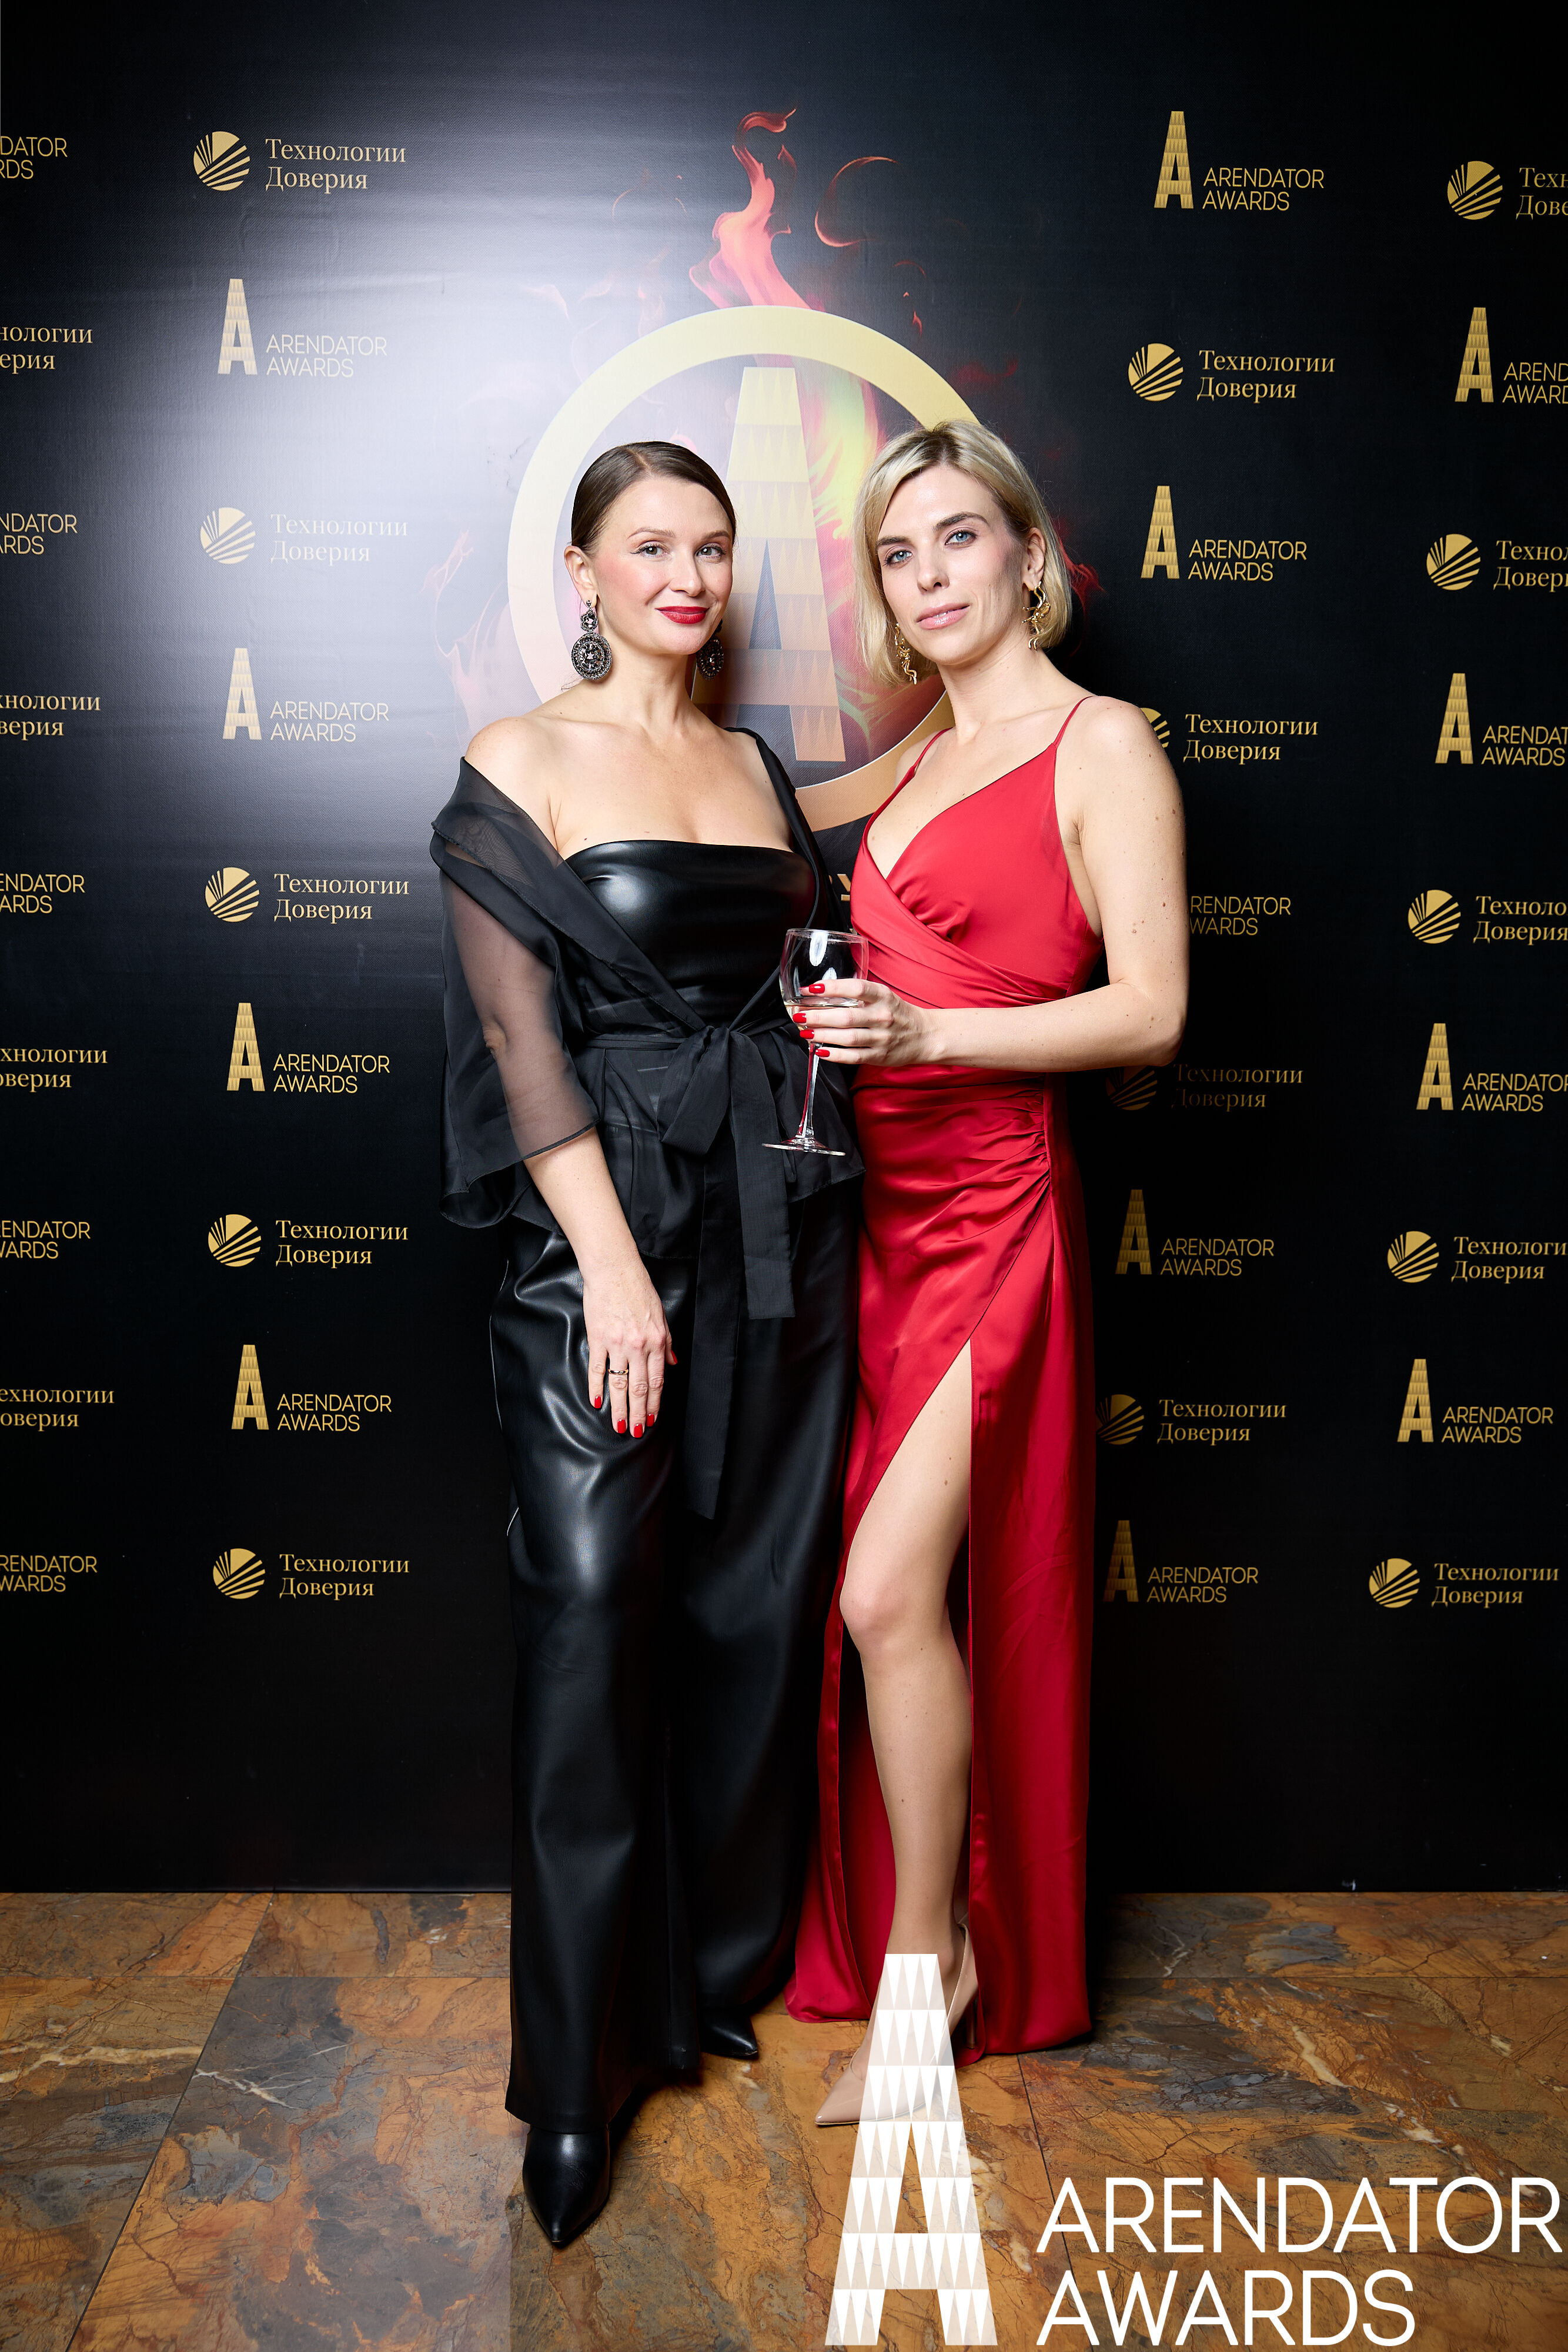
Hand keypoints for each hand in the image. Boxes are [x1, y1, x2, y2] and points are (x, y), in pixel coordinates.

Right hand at [582, 1256, 672, 1436]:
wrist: (615, 1270)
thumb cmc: (639, 1290)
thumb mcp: (661, 1316)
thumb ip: (667, 1343)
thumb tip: (672, 1364)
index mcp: (657, 1341)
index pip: (658, 1381)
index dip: (656, 1404)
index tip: (653, 1419)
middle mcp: (639, 1345)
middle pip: (640, 1388)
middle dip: (640, 1413)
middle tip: (637, 1432)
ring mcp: (617, 1343)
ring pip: (619, 1383)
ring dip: (620, 1407)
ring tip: (619, 1425)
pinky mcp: (598, 1338)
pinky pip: (597, 1369)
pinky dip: (596, 1387)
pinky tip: (596, 1402)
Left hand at [792, 974, 934, 1067]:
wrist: (925, 1035)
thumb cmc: (897, 1013)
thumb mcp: (883, 996)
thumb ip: (858, 994)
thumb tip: (821, 993)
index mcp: (883, 996)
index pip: (855, 988)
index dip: (831, 988)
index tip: (810, 989)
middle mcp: (883, 1016)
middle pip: (846, 1016)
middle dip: (818, 1015)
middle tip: (799, 1014)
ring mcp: (882, 1038)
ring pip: (848, 1037)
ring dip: (822, 1034)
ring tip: (804, 1031)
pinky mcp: (880, 1056)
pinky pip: (853, 1056)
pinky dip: (835, 1055)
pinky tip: (820, 1050)